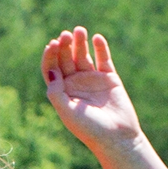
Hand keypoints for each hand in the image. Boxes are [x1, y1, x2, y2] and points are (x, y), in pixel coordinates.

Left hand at [42, 28, 142, 152]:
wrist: (117, 138)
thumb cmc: (90, 129)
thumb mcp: (67, 113)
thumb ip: (56, 93)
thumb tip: (51, 70)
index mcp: (62, 92)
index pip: (52, 69)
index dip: (50, 56)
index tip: (53, 45)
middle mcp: (76, 84)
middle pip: (66, 59)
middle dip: (65, 46)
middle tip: (66, 35)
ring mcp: (92, 80)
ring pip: (83, 56)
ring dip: (80, 42)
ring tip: (80, 30)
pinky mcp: (110, 78)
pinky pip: (104, 59)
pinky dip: (100, 48)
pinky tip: (97, 38)